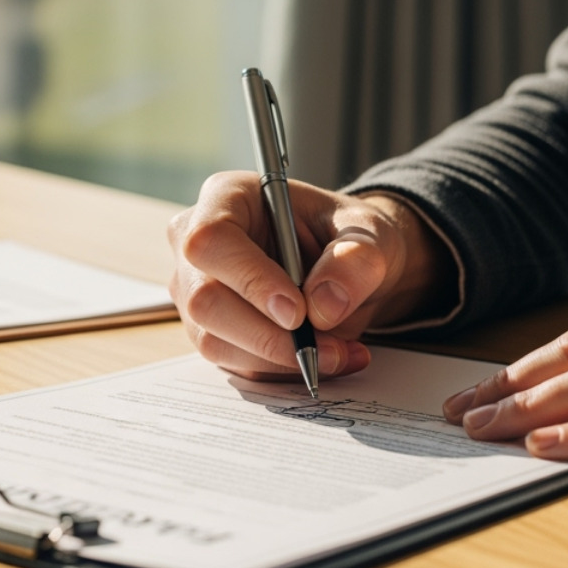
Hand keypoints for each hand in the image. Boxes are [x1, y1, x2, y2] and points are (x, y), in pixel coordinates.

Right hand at [168, 172, 453, 381]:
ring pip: (214, 339)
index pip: (212, 240)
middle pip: (204, 299)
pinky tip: (325, 357)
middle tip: (327, 345)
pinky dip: (280, 370)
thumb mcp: (372, 235)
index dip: (249, 279)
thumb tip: (323, 306)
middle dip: (268, 334)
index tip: (297, 313)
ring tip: (339, 352)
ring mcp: (195, 290)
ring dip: (279, 358)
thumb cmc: (348, 239)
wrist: (347, 270)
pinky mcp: (209, 330)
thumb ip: (355, 260)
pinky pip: (231, 362)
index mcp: (227, 197)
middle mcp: (197, 243)